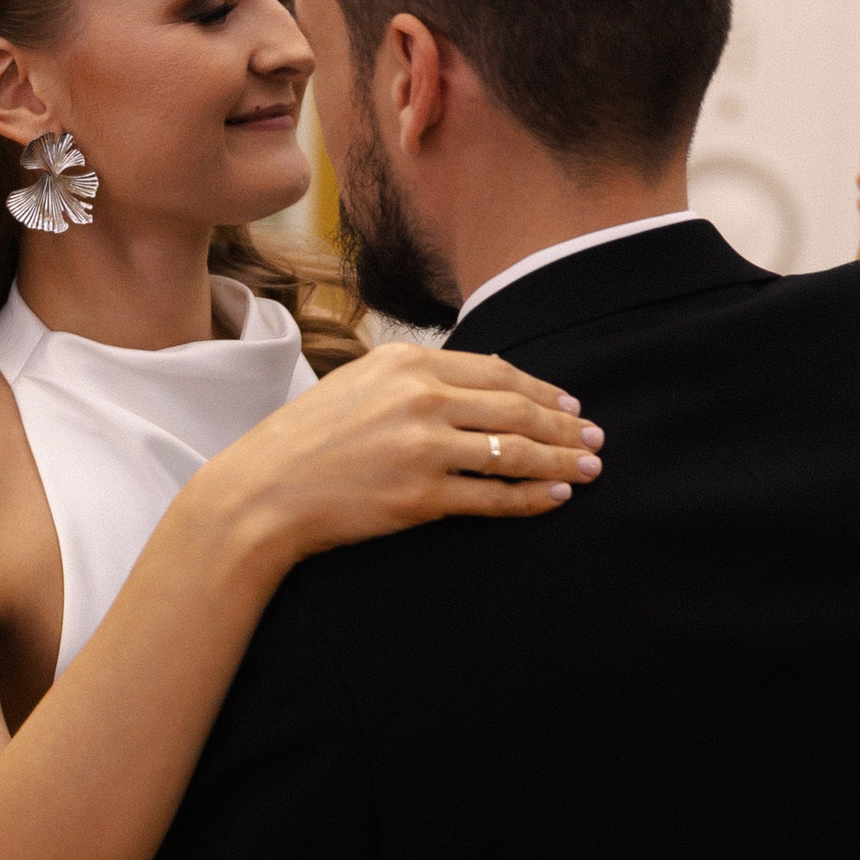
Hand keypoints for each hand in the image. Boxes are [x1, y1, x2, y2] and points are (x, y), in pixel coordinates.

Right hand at [197, 343, 602, 570]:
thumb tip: (480, 387)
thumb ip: (415, 379)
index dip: (542, 390)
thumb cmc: (306, 440)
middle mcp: (420, 398)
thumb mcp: (359, 384)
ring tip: (590, 468)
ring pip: (514, 452)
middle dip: (564, 425)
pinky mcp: (422, 496)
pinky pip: (493, 497)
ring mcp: (423, 448)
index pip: (496, 372)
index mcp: (406, 361)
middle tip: (595, 437)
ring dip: (560, 461)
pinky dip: (531, 498)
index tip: (569, 404)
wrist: (264, 491)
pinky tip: (556, 496)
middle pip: (515, 410)